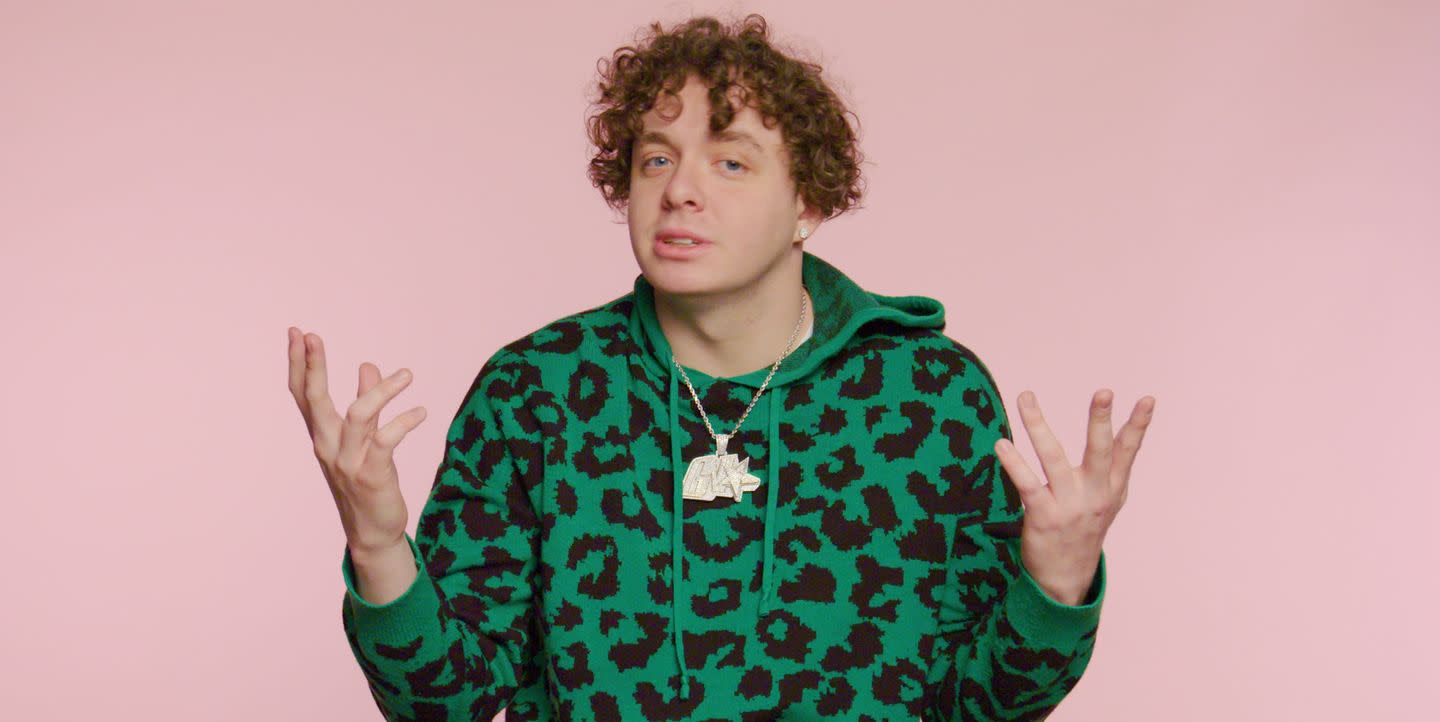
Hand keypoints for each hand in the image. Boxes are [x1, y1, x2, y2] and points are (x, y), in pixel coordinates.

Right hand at [286, 327, 427, 557]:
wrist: (372, 530)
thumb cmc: (367, 480)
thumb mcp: (364, 438)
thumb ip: (367, 402)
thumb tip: (367, 365)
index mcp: (323, 435)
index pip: (303, 394)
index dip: (298, 364)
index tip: (296, 332)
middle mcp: (328, 446)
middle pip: (314, 400)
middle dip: (312, 367)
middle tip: (311, 336)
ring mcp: (347, 462)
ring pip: (357, 416)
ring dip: (382, 391)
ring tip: (408, 374)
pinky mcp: (371, 475)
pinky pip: (386, 441)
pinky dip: (404, 422)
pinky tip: (421, 412)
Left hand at [994, 389, 1155, 604]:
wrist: (1067, 578)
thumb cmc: (1085, 529)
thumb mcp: (1108, 501)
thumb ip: (1114, 468)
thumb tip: (1129, 432)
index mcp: (1113, 488)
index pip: (1128, 451)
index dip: (1139, 425)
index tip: (1148, 399)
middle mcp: (1095, 494)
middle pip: (1100, 452)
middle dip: (1100, 421)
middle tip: (1103, 392)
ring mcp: (1069, 505)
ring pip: (1054, 459)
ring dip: (1037, 426)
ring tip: (1026, 398)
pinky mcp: (1044, 517)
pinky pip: (1027, 485)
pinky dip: (1014, 464)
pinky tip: (1002, 445)